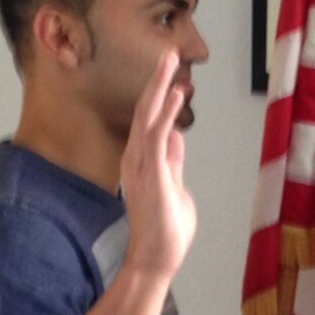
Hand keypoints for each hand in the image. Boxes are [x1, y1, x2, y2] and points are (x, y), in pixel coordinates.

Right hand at [121, 50, 196, 283]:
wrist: (157, 260)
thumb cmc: (165, 231)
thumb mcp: (174, 187)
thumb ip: (173, 162)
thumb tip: (176, 138)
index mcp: (143, 161)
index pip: (151, 120)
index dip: (161, 96)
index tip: (174, 75)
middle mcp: (137, 158)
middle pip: (145, 111)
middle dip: (157, 80)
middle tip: (168, 54)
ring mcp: (142, 165)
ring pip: (148, 116)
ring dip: (159, 87)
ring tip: (169, 60)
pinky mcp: (152, 174)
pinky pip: (157, 137)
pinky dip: (166, 113)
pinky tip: (176, 93)